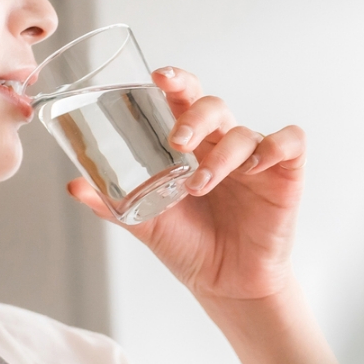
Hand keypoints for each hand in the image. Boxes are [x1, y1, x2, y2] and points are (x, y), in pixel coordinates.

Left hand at [68, 67, 305, 301]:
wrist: (225, 285)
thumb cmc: (190, 247)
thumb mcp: (146, 224)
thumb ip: (112, 204)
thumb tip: (74, 185)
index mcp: (191, 147)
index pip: (184, 100)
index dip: (176, 82)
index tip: (158, 77)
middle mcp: (222, 145)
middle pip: (213, 105)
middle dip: (194, 115)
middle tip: (176, 139)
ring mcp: (255, 158)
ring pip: (243, 130)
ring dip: (220, 155)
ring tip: (200, 186)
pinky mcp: (285, 174)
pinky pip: (290, 142)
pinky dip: (273, 147)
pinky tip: (253, 167)